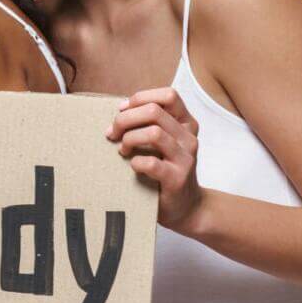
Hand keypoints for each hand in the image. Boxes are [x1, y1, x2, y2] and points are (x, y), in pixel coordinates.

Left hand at [107, 87, 202, 227]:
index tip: (122, 110)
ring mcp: (185, 158)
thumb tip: (120, 110)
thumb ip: (147, 124)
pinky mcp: (177, 178)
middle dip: (125, 119)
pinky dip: (135, 162)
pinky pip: (151, 163)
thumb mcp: (161, 142)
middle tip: (112, 133)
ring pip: (154, 133)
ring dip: (129, 139)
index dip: (141, 98)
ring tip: (122, 150)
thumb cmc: (165, 169)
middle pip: (154, 111)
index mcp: (185, 123)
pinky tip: (132, 166)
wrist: (185, 207)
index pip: (168, 95)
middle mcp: (189, 137)